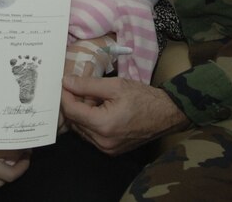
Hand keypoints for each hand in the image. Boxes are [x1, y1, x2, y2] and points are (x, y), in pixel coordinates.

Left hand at [61, 75, 188, 155]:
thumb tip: (66, 82)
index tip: (65, 83)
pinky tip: (101, 108)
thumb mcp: (115, 85)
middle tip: (82, 86)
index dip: (65, 95)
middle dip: (75, 102)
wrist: (166, 114)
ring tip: (95, 96)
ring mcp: (107, 148)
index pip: (72, 111)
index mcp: (103, 125)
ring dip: (83, 112)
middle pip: (75, 121)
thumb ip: (87, 84)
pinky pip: (92, 135)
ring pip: (82, 129)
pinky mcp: (111, 150)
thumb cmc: (143, 97)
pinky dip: (91, 121)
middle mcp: (102, 141)